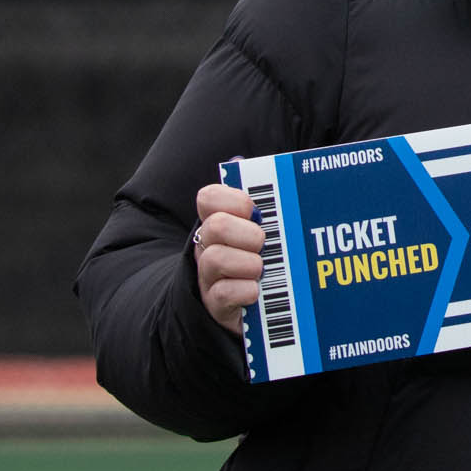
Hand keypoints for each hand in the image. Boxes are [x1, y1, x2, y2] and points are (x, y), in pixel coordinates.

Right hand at [193, 183, 265, 333]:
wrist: (245, 308)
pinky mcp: (216, 306)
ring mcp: (209, 277)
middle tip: (264, 243)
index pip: (209, 198)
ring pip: (215, 259)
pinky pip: (223, 294)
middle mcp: (207, 247)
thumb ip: (258, 197)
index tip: (254, 211)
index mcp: (217, 222)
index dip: (233, 200)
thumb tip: (242, 161)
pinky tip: (256, 291)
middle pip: (215, 226)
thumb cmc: (256, 260)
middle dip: (246, 233)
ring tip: (262, 269)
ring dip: (247, 263)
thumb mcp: (258, 229)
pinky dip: (245, 291)